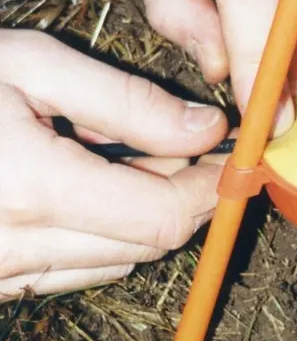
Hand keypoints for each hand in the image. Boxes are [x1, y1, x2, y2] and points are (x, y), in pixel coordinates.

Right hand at [0, 30, 227, 299]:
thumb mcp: (29, 65)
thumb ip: (126, 102)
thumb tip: (209, 131)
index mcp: (35, 188)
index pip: (166, 216)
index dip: (212, 189)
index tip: (230, 154)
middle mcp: (19, 248)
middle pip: (150, 244)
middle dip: (183, 197)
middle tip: (181, 142)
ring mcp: (1, 275)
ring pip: (116, 261)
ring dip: (140, 216)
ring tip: (115, 155)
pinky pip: (72, 270)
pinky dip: (99, 234)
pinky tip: (78, 184)